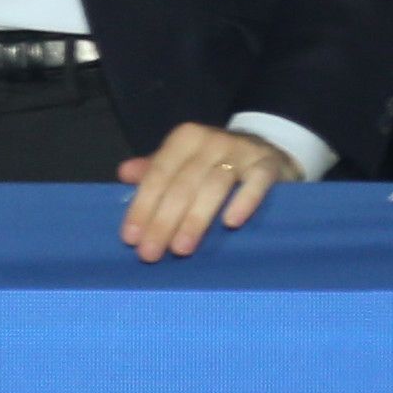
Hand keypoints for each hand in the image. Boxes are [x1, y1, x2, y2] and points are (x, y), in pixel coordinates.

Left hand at [117, 122, 300, 261]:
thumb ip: (155, 170)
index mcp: (184, 139)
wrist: (269, 150)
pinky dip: (243, 202)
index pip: (157, 175)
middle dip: (163, 221)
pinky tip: (231, 223)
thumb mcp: (185, 161)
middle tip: (151, 253)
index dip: (142, 207)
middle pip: (181, 184)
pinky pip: (256, 183)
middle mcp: (211, 140)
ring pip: (213, 186)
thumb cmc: (217, 162)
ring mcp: (242, 151)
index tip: (131, 239)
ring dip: (195, 219)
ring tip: (181, 249)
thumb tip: (123, 174)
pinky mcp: (269, 165)